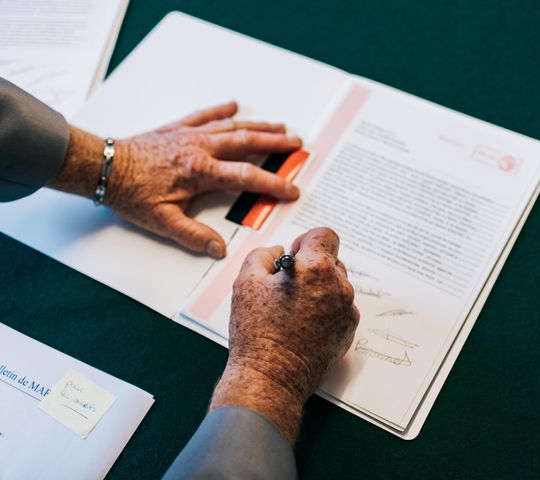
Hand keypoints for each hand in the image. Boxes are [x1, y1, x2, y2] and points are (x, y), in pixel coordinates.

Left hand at [51, 102, 301, 257]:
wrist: (103, 166)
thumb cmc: (130, 193)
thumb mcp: (162, 222)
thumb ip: (193, 236)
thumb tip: (218, 249)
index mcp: (201, 172)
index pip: (247, 176)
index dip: (273, 183)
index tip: (292, 189)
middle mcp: (200, 148)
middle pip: (247, 142)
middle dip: (275, 143)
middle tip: (297, 145)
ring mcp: (190, 134)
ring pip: (231, 127)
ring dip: (258, 126)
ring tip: (279, 126)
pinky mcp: (178, 128)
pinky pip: (204, 115)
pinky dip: (221, 110)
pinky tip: (234, 105)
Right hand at [210, 227, 359, 443]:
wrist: (270, 378)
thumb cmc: (257, 332)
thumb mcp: (247, 281)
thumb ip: (264, 254)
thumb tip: (278, 251)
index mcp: (317, 268)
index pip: (324, 235)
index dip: (306, 240)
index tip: (295, 254)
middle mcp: (340, 287)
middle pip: (331, 261)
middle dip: (311, 267)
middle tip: (287, 285)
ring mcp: (347, 311)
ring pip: (336, 286)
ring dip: (319, 289)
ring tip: (293, 309)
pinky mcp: (348, 332)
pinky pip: (340, 309)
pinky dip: (325, 311)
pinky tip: (303, 325)